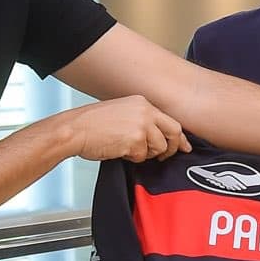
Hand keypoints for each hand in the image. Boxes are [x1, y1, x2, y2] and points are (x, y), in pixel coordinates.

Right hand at [57, 96, 189, 162]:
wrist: (75, 129)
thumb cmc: (93, 124)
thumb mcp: (122, 112)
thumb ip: (143, 120)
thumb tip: (160, 137)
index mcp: (143, 103)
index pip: (171, 120)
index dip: (179, 137)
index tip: (185, 146)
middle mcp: (145, 112)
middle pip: (174, 133)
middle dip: (173, 148)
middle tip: (164, 156)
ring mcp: (141, 126)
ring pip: (159, 148)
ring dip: (146, 154)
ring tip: (128, 148)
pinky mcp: (134, 141)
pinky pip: (142, 157)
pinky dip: (131, 158)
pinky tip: (119, 150)